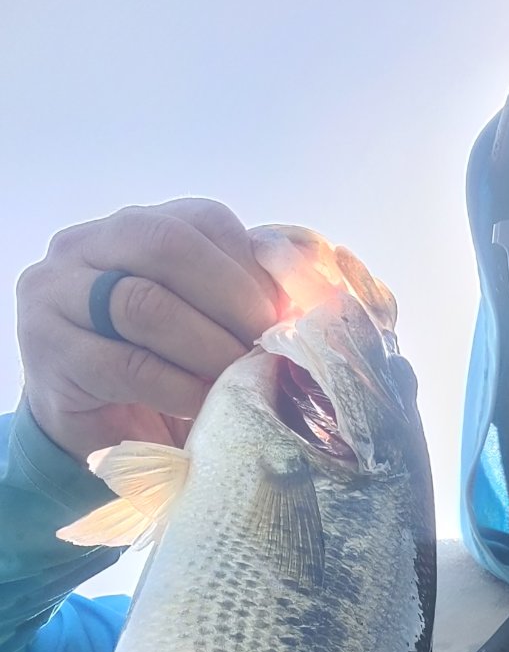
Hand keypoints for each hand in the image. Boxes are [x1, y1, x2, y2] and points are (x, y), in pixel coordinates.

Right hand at [16, 199, 281, 461]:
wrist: (91, 431)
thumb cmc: (161, 374)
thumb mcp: (204, 325)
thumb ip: (243, 297)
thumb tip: (313, 285)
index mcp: (134, 227)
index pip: (203, 220)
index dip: (252, 267)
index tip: (284, 315)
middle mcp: (86, 245)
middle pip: (168, 245)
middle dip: (231, 297)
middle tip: (268, 344)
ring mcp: (56, 294)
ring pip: (142, 302)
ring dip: (206, 346)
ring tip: (241, 380)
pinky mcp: (51, 352)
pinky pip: (125, 364)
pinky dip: (176, 387)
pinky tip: (203, 406)